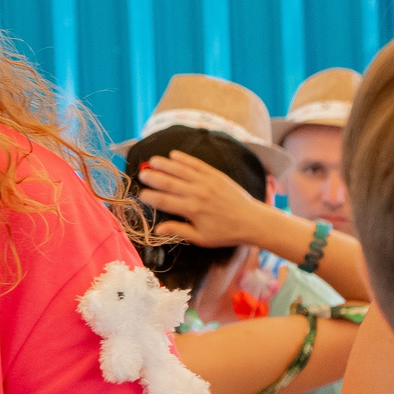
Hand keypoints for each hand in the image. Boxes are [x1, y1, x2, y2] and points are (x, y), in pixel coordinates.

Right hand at [139, 152, 284, 247]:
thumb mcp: (202, 237)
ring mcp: (207, 182)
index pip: (163, 201)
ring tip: (152, 161)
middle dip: (153, 177)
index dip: (149, 197)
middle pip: (168, 182)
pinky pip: (197, 164)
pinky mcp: (216, 175)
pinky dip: (185, 159)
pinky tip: (174, 155)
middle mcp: (197, 193)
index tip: (141, 194)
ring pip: (181, 170)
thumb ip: (178, 230)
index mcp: (191, 210)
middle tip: (142, 174)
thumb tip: (157, 229)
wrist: (253, 221)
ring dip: (165, 164)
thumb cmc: (226, 232)